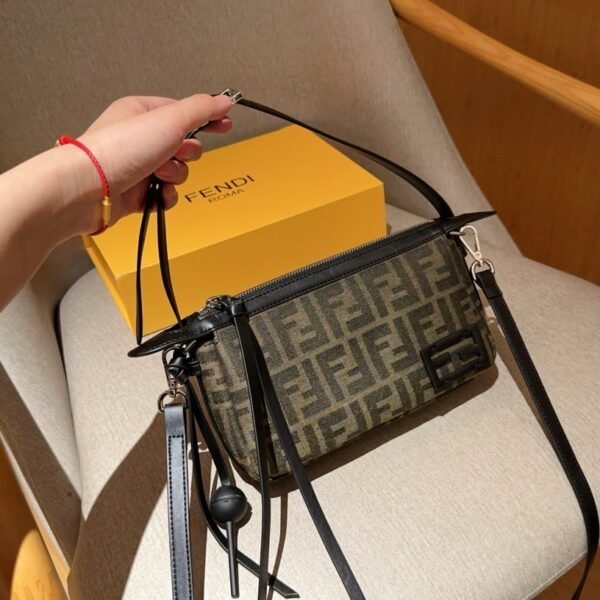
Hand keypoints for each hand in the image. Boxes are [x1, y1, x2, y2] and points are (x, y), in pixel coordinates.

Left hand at [67, 93, 232, 232]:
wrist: (91, 188)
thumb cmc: (120, 149)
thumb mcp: (169, 120)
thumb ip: (201, 109)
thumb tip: (224, 100)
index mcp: (143, 112)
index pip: (184, 113)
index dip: (207, 119)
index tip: (225, 124)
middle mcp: (139, 139)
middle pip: (184, 145)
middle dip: (185, 153)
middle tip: (175, 152)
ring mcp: (138, 166)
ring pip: (177, 172)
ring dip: (175, 175)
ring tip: (158, 174)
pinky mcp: (136, 193)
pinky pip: (166, 195)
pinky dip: (167, 197)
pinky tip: (158, 193)